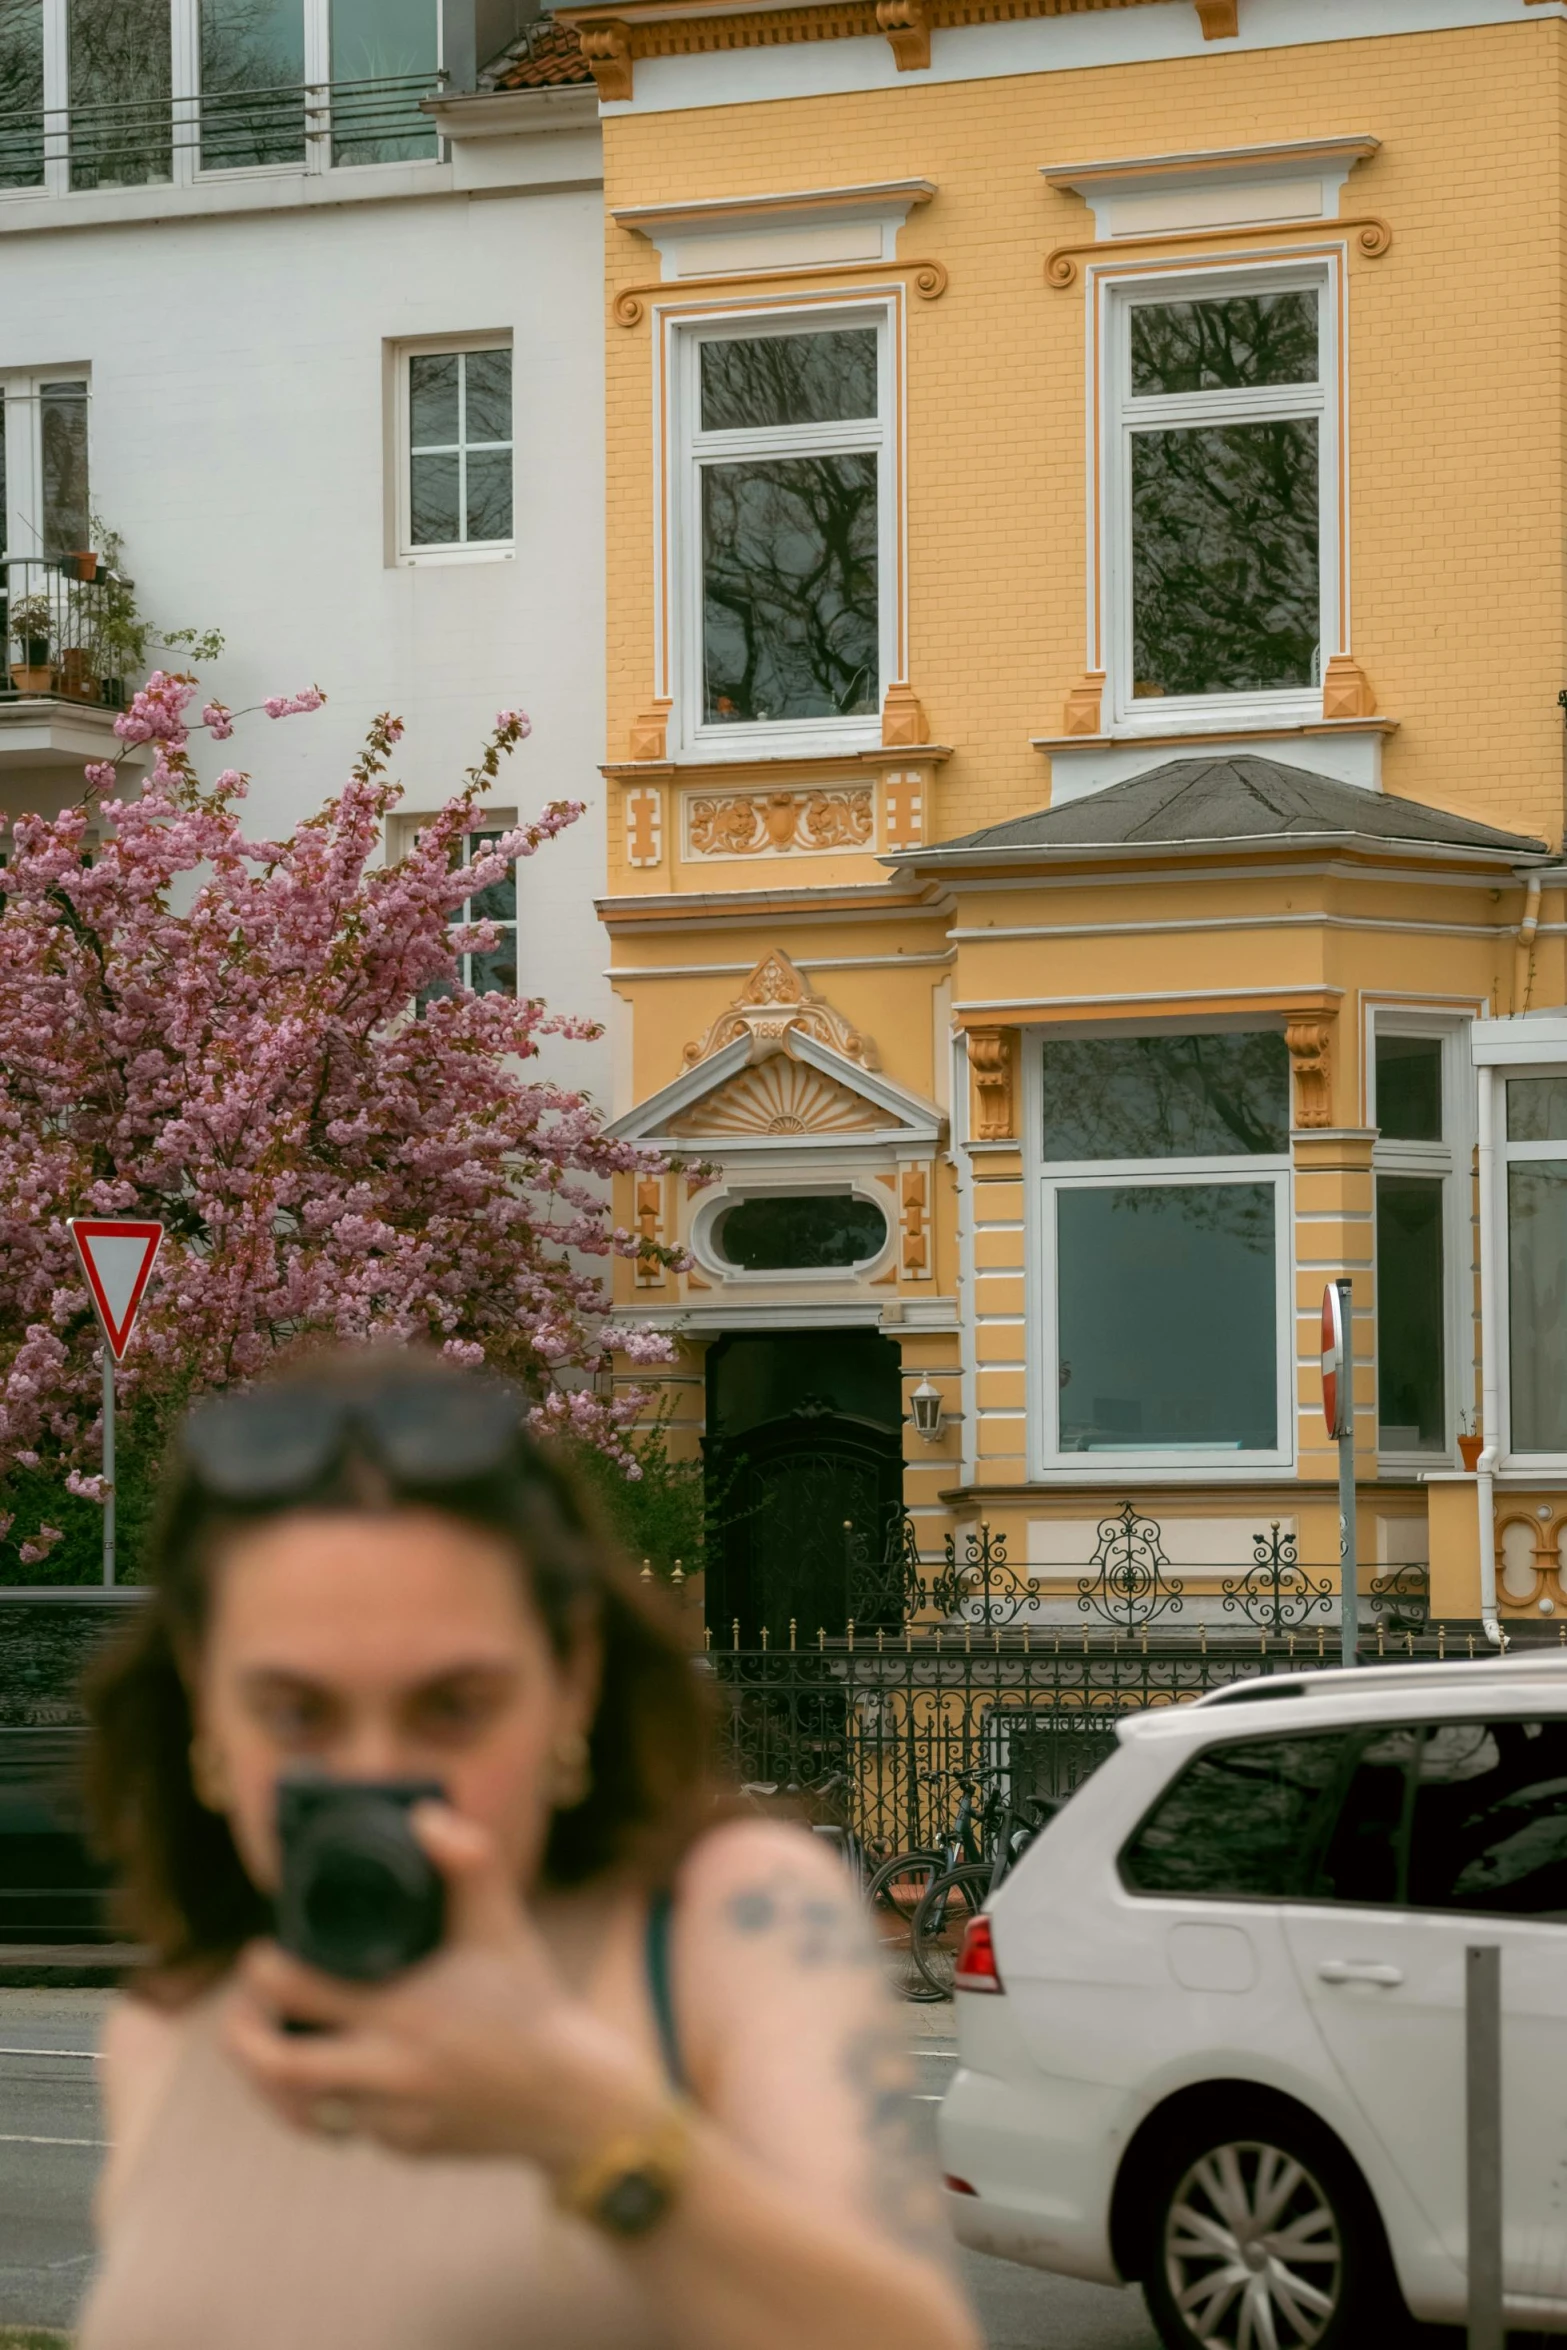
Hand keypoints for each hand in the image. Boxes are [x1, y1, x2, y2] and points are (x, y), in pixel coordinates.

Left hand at [224, 1804, 669, 2166]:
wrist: (571, 2098)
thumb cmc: (530, 2000)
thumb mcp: (502, 1924)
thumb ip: (468, 1862)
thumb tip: (423, 1815)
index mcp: (402, 2012)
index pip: (297, 1993)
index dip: (264, 1971)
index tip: (263, 1952)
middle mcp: (388, 2072)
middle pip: (275, 2066)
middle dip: (240, 2033)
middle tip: (243, 2005)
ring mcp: (391, 2118)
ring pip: (299, 2109)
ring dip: (269, 2079)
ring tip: (265, 2044)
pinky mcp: (402, 2148)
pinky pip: (344, 2126)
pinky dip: (327, 2100)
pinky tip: (328, 2075)